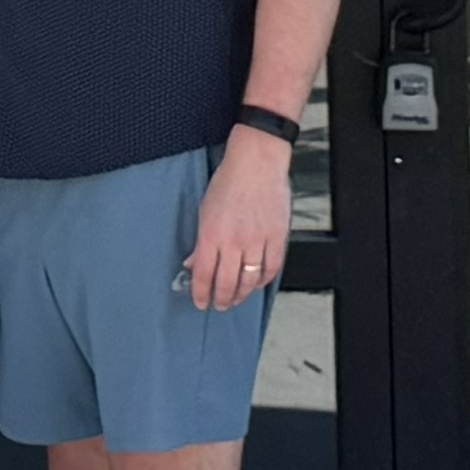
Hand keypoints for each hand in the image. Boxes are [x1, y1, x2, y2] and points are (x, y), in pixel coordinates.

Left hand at [186, 126, 291, 311]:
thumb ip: (201, 241)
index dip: (201, 293)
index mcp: (212, 234)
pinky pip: (271, 269)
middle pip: (226, 284)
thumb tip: (193, 263)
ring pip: (249, 281)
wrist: (257, 163)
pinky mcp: (276, 238)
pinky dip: (263, 281)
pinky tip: (257, 283)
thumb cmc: (230, 181)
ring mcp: (257, 241)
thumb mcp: (205, 211)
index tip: (200, 301)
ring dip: (241, 295)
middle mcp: (234, 241)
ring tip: (236, 298)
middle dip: (221, 300)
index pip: (203, 275)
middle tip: (219, 305)